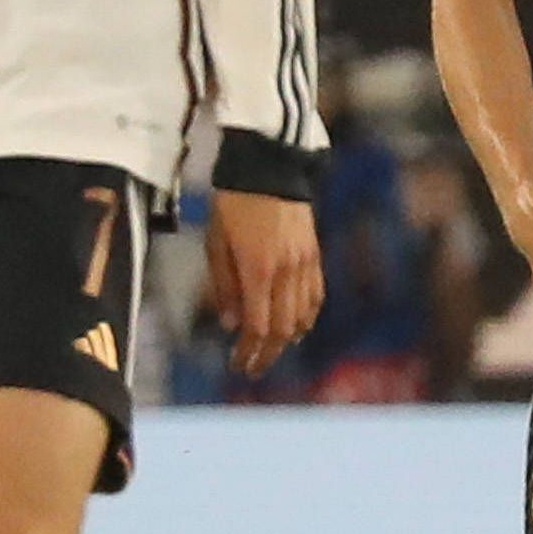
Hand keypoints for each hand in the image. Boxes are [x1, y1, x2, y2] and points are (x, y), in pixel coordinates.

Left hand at [204, 191, 323, 376]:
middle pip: (283, 329)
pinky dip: (308, 316)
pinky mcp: (315, 254)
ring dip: (288, 339)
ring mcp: (305, 263)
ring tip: (273, 350)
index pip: (258, 327)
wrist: (269, 166)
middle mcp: (286, 271)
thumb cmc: (233, 203)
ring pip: (303, 316)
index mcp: (258, 270)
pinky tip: (298, 326)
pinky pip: (316, 295)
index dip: (248, 352)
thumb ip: (223, 286)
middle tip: (253, 367)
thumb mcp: (216, 243)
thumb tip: (231, 324)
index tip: (238, 365)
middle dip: (268, 354)